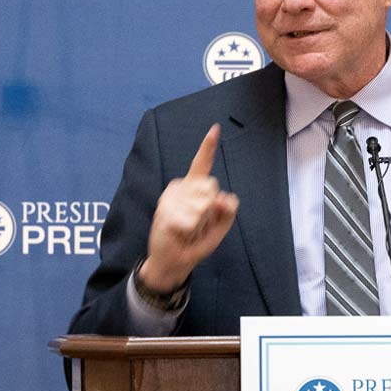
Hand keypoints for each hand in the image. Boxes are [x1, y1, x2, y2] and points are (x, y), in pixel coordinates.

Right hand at [140, 125, 238, 292]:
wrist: (173, 262)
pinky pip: (191, 220)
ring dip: (201, 222)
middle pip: (211, 188)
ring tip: (188, 229)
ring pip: (202, 205)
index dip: (208, 146)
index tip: (215, 128)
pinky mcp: (163, 213)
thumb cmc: (195, 242)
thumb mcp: (219, 229)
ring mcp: (169, 200)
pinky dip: (191, 230)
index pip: (202, 165)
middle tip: (198, 224)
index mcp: (194, 189)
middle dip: (211, 209)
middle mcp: (180, 189)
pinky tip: (181, 232)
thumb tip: (228, 198)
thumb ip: (227, 213)